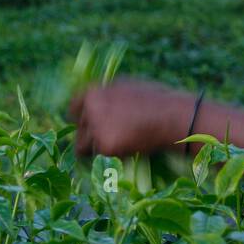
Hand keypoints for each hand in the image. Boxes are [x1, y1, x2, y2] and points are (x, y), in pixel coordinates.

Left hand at [67, 78, 191, 158]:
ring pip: (82, 146)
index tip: (88, 126)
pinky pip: (100, 157)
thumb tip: (94, 102)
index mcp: (93, 92)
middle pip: (77, 129)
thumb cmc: (156, 100)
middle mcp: (90, 109)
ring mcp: (96, 128)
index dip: (80, 118)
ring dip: (97, 148)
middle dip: (90, 135)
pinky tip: (130, 147)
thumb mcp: (127, 86)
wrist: (172, 116)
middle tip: (110, 137)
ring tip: (119, 144)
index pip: (72, 108)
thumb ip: (106, 94)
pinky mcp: (104, 146)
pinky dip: (111, 156)